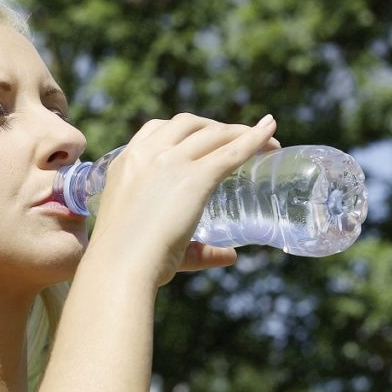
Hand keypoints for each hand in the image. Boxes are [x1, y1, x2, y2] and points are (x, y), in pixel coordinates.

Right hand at [86, 113, 279, 286]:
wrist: (120, 266)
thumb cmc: (130, 261)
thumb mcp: (149, 234)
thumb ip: (195, 247)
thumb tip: (230, 256)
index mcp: (125, 163)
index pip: (158, 129)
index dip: (186, 130)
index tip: (205, 139)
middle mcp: (146, 154)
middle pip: (190, 124)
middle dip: (217, 127)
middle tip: (239, 141)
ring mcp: (170, 162)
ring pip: (214, 133)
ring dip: (240, 132)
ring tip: (263, 141)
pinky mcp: (194, 178)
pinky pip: (231, 151)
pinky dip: (255, 139)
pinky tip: (271, 135)